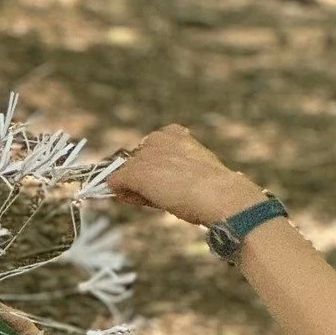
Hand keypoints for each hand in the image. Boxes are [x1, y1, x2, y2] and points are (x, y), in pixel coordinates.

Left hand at [110, 124, 263, 226]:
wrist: (219, 195)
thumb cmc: (215, 189)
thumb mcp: (195, 174)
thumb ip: (174, 174)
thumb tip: (154, 184)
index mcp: (175, 134)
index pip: (152, 151)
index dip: (156, 170)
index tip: (165, 185)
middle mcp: (157, 138)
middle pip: (137, 161)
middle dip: (143, 179)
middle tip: (162, 196)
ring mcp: (145, 155)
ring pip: (127, 173)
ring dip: (134, 188)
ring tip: (158, 200)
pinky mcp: (134, 172)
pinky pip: (116, 182)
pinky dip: (120, 192)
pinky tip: (134, 199)